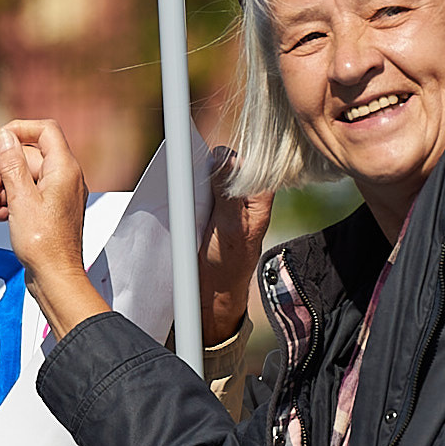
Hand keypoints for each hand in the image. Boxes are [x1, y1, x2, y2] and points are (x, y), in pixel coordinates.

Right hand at [0, 120, 102, 336]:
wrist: (54, 278)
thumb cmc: (45, 245)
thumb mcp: (20, 199)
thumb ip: (11, 164)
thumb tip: (5, 137)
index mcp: (64, 169)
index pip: (44, 131)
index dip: (17, 130)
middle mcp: (64, 179)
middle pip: (26, 157)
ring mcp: (56, 195)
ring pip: (22, 178)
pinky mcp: (48, 211)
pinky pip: (25, 195)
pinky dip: (6, 200)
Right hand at [200, 146, 272, 347]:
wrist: (212, 286)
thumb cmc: (228, 262)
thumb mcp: (230, 228)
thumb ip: (229, 195)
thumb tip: (227, 159)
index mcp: (260, 193)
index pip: (243, 160)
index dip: (223, 162)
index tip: (206, 177)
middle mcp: (245, 190)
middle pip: (223, 161)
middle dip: (206, 171)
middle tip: (197, 196)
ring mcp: (226, 194)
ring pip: (208, 171)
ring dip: (194, 181)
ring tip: (192, 204)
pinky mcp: (209, 200)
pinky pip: (197, 184)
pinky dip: (187, 189)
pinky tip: (184, 202)